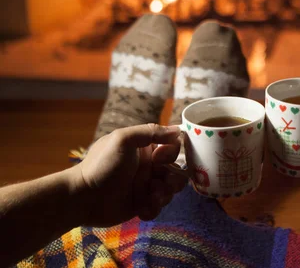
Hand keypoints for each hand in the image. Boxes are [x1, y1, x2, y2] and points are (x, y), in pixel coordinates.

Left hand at [70, 124, 187, 225]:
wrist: (83, 197)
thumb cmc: (102, 164)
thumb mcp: (124, 139)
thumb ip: (151, 131)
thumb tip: (178, 130)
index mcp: (145, 149)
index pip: (172, 147)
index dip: (171, 153)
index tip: (158, 159)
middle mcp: (148, 166)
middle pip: (176, 170)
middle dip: (173, 178)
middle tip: (159, 183)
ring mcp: (145, 186)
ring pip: (170, 190)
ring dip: (165, 194)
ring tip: (151, 196)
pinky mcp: (141, 205)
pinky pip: (158, 207)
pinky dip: (153, 208)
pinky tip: (141, 209)